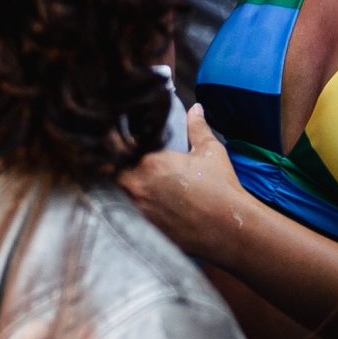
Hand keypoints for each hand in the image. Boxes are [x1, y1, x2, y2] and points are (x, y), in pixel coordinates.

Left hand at [119, 104, 243, 256]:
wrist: (228, 228)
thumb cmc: (220, 188)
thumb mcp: (210, 151)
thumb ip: (197, 128)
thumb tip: (194, 109)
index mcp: (149, 162)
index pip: (118, 147)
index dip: (117, 143)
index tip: (121, 141)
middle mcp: (136, 186)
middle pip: (109, 173)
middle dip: (115, 167)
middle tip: (127, 164)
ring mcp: (136, 210)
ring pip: (114, 194)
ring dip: (121, 188)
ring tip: (138, 186)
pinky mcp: (141, 229)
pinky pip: (125, 215)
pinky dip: (129, 209)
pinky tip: (147, 206)